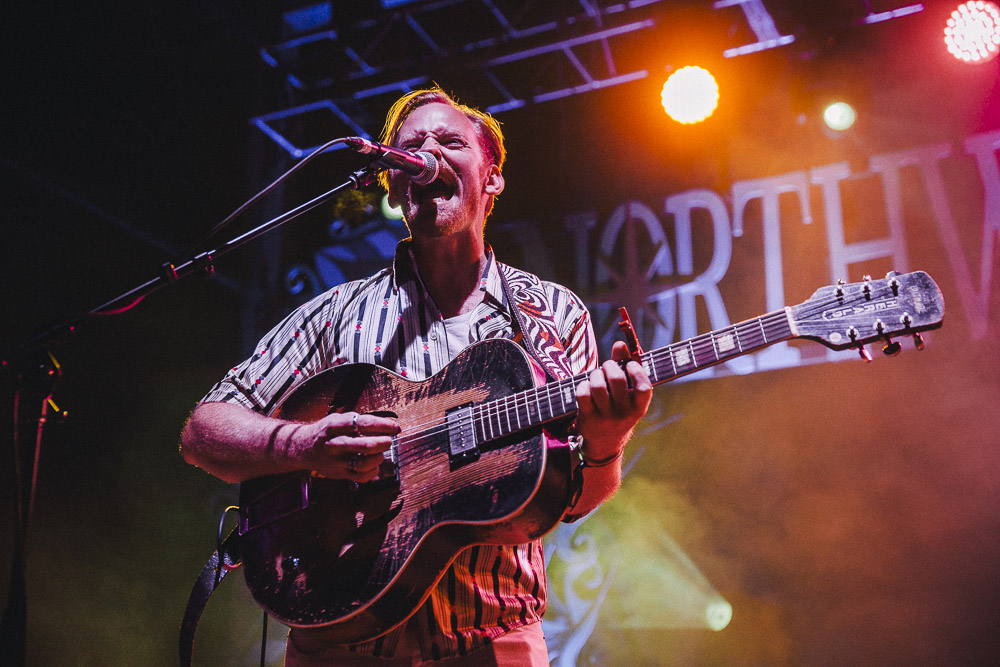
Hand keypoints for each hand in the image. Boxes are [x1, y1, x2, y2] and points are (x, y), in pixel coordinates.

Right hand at [294, 411, 399, 481]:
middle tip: (388, 441)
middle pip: (366, 445)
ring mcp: (336, 461)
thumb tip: (387, 426)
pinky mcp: (338, 474)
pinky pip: (361, 477)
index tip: (396, 428)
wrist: (303, 447)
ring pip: (364, 463)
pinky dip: (372, 472)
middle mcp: (335, 443)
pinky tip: (373, 466)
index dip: (383, 426)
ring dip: (378, 458)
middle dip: (383, 443)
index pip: (364, 424)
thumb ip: (358, 421)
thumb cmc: (326, 432)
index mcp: (336, 426)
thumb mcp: (338, 419)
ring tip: (379, 453)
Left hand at [574, 341, 652, 463]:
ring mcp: (606, 417)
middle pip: (616, 380)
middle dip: (610, 366)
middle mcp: (624, 414)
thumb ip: (626, 367)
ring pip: (597, 386)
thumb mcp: (628, 395)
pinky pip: (583, 394)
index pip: (643, 387)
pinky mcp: (589, 418)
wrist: (605, 444)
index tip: (629, 364)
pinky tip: (586, 387)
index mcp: (639, 408)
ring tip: (596, 376)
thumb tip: (620, 344)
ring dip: (595, 375)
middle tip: (608, 367)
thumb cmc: (618, 409)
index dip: (636, 371)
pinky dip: (583, 385)